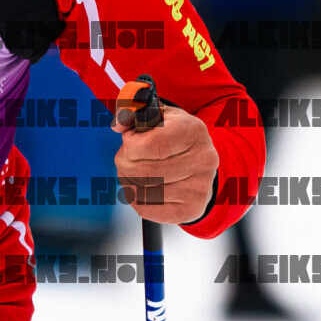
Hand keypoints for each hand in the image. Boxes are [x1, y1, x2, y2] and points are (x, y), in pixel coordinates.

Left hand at [115, 100, 218, 226]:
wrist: (198, 161)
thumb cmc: (172, 135)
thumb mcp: (157, 115)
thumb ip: (132, 110)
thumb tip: (118, 124)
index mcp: (193, 131)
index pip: (153, 145)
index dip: (131, 146)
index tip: (129, 142)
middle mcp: (203, 160)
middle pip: (146, 172)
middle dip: (124, 165)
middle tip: (125, 159)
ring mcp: (200, 187)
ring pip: (145, 192)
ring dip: (128, 182)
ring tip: (132, 172)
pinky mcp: (193, 208)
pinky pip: (149, 209)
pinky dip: (135, 199)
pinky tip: (139, 188)